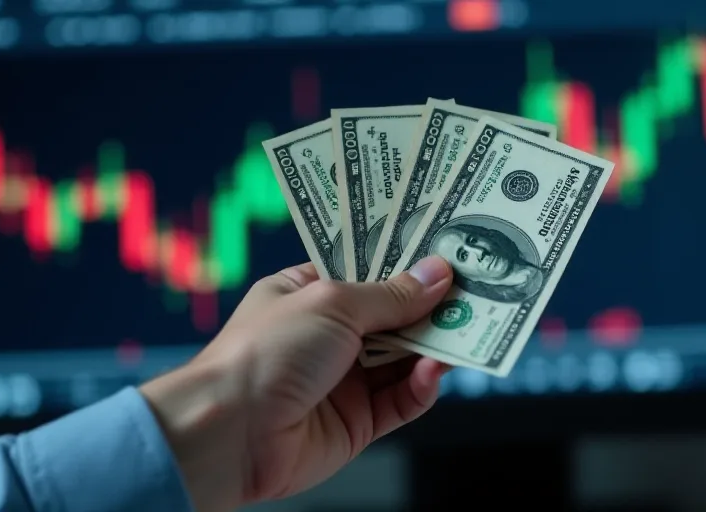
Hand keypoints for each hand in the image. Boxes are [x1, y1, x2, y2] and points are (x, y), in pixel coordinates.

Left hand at [139, 256, 453, 511]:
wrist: (229, 432)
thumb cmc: (264, 353)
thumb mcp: (332, 303)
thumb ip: (391, 294)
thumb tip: (439, 274)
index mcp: (310, 293)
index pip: (368, 271)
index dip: (406, 262)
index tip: (448, 249)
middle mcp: (329, 335)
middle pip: (394, 315)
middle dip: (431, 305)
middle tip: (475, 289)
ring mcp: (344, 379)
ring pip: (405, 359)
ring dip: (435, 345)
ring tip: (469, 328)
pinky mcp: (357, 422)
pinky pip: (402, 401)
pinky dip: (422, 386)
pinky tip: (435, 369)